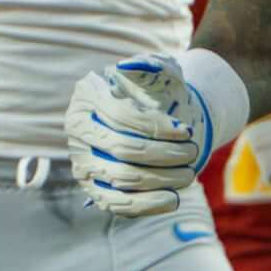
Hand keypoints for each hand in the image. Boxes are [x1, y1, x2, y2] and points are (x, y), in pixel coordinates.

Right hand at [65, 58, 215, 216]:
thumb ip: (151, 65)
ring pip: (122, 177)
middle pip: (122, 148)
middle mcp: (76, 129)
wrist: (152, 122)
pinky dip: (148, 204)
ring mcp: (81, 161)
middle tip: (193, 154)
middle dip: (164, 155)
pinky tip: (173, 199)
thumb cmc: (156, 95)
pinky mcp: (92, 189)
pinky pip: (118, 203)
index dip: (157, 128)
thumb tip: (126, 67)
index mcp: (87, 95)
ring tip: (189, 174)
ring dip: (162, 179)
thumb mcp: (160, 73)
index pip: (122, 115)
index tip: (186, 133)